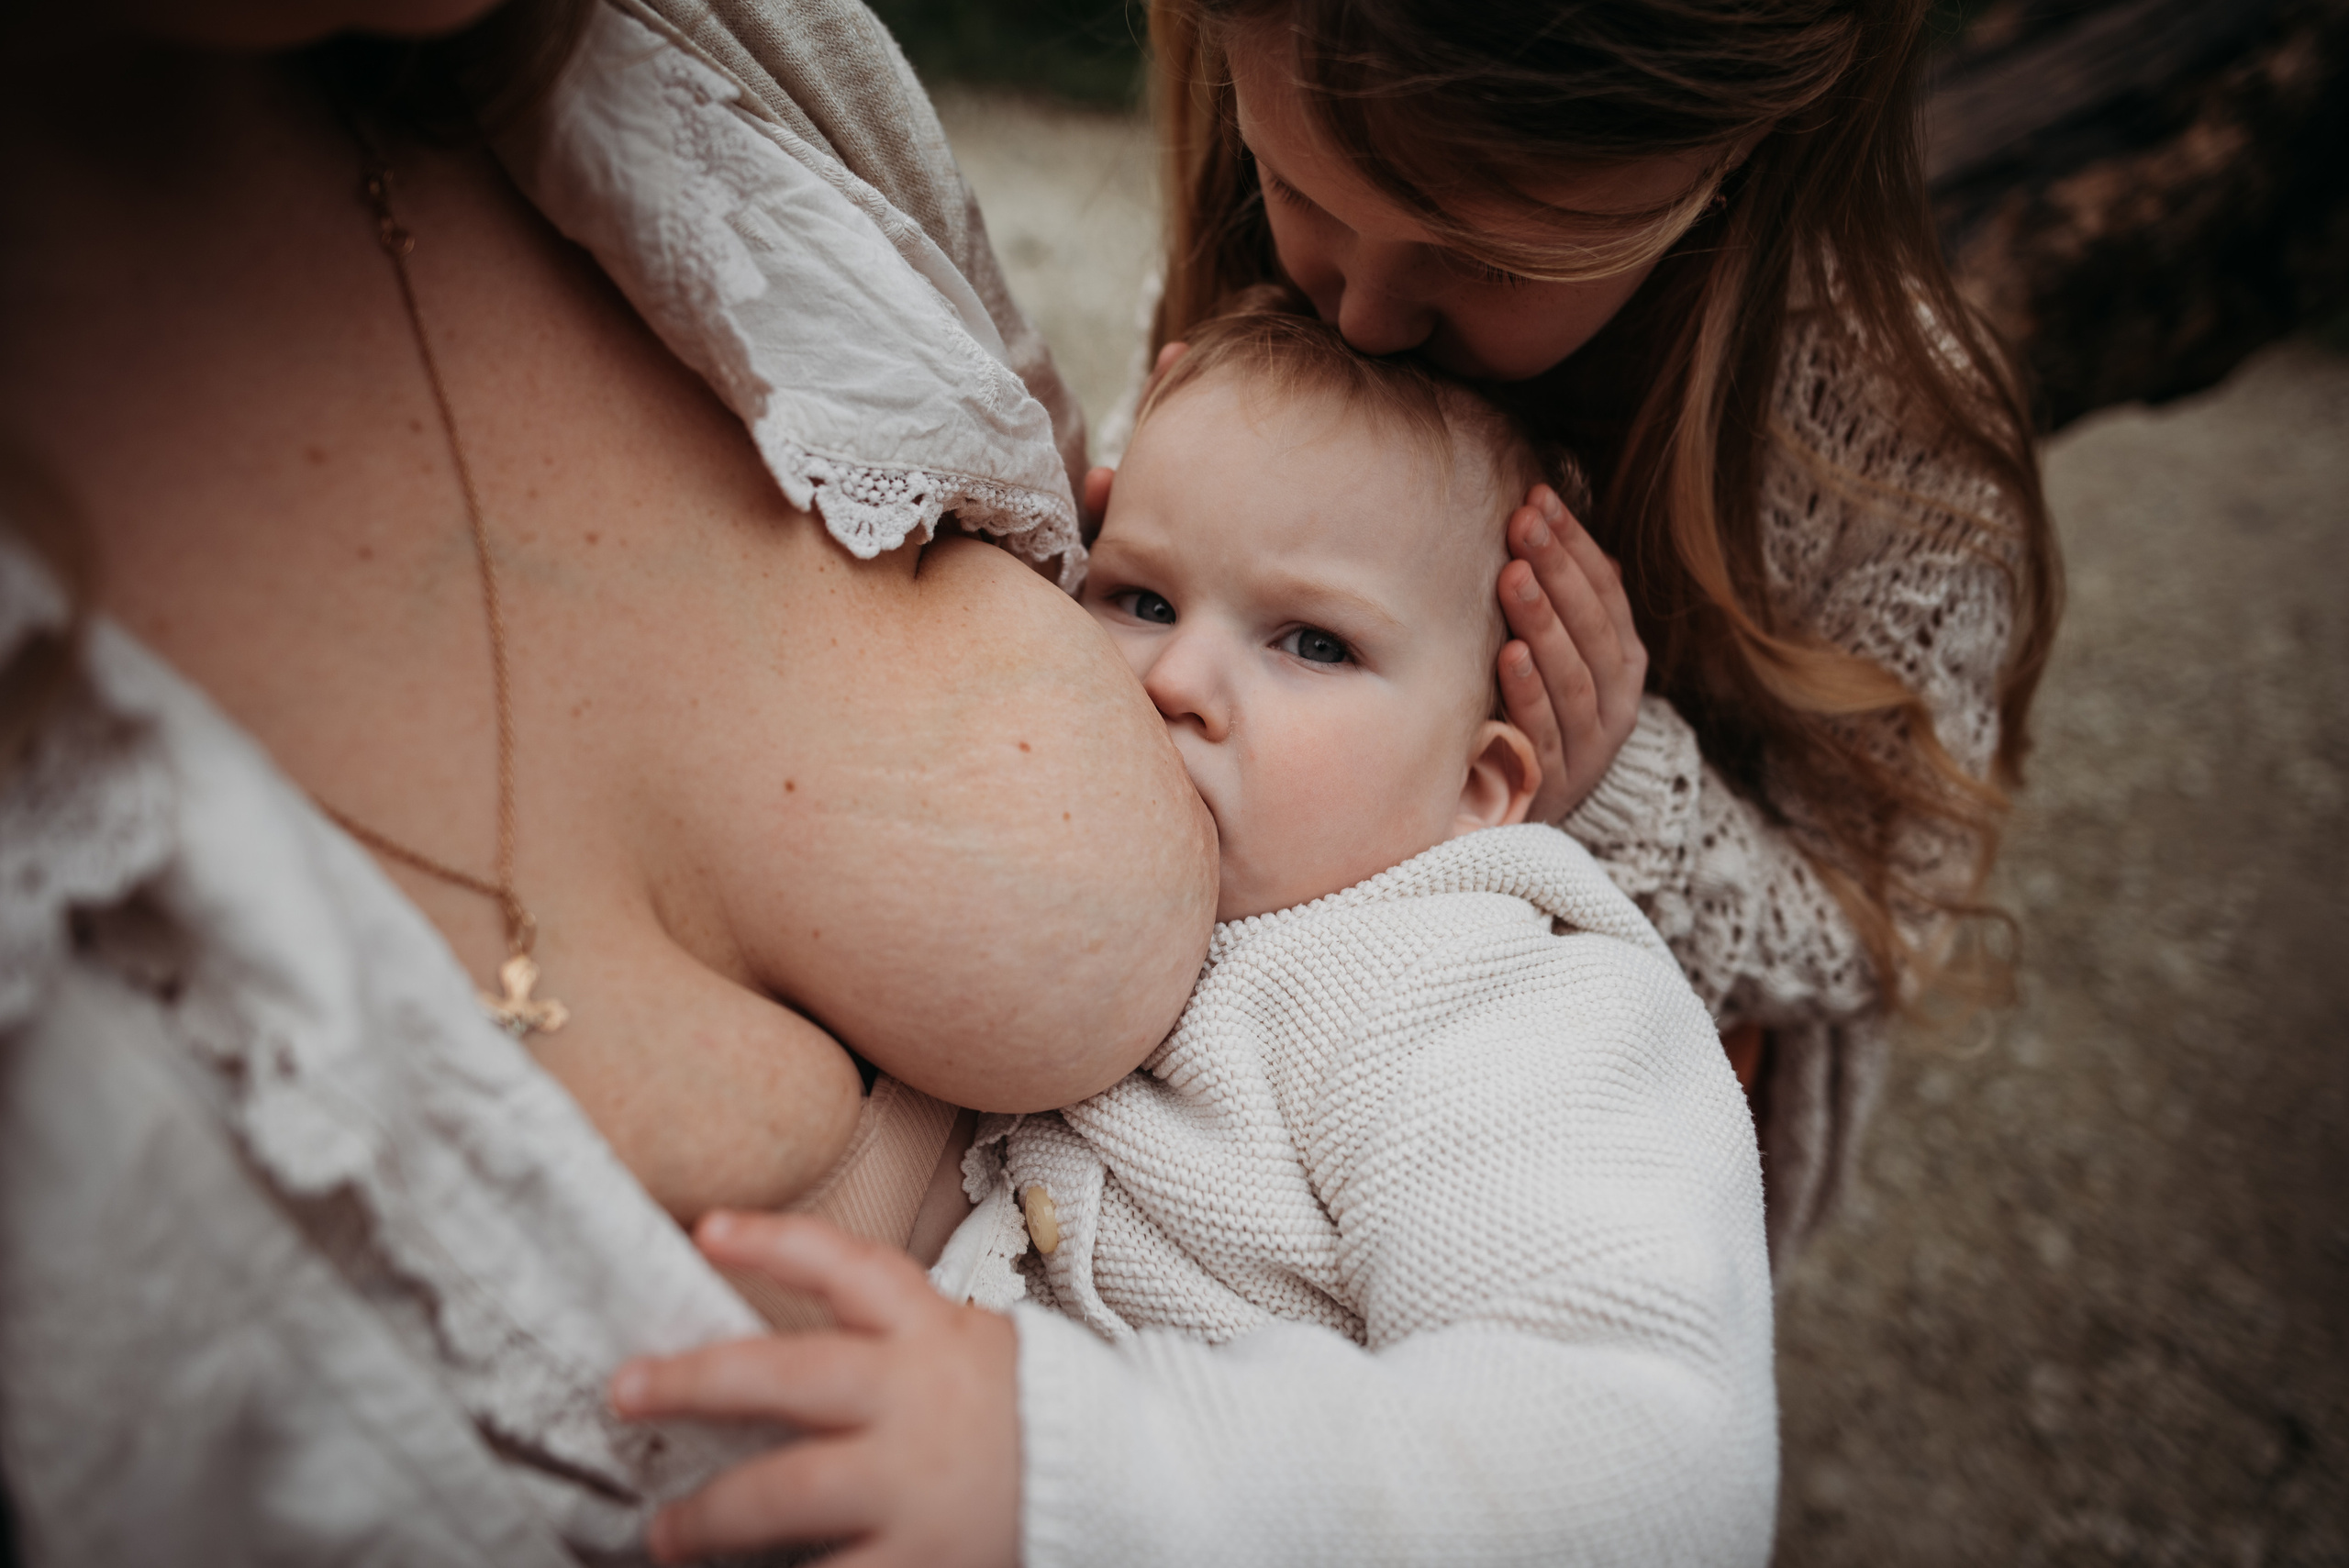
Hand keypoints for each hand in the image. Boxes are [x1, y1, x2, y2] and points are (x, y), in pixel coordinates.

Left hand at [609, 1212, 1020, 1567]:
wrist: (1125, 1484)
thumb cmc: (1022, 1413)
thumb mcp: (970, 1348)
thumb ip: (888, 1342)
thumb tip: (758, 1358)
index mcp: (930, 1333)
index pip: (850, 1267)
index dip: (775, 1241)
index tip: (705, 1228)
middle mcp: (916, 1399)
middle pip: (789, 1377)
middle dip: (696, 1383)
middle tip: (625, 1390)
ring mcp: (914, 1484)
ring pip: (784, 1493)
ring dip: (708, 1516)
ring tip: (662, 1534)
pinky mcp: (922, 1561)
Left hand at [1495, 483, 1648, 822]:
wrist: (1524, 818)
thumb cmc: (1533, 719)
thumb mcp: (1556, 662)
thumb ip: (1562, 605)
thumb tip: (1557, 522)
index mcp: (1624, 666)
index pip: (1606, 595)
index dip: (1575, 546)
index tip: (1539, 499)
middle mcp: (1616, 705)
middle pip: (1591, 630)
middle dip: (1557, 571)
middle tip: (1523, 523)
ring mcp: (1588, 747)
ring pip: (1572, 677)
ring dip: (1543, 623)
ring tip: (1513, 576)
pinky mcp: (1552, 783)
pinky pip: (1543, 732)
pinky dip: (1528, 692)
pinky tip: (1507, 654)